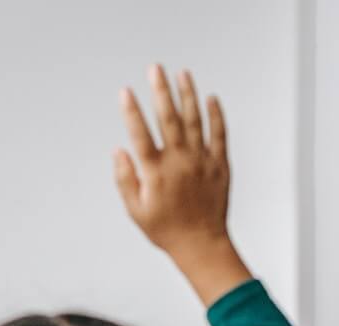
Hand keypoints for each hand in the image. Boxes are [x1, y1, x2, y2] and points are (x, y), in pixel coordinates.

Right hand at [115, 66, 250, 304]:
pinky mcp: (219, 163)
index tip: (125, 93)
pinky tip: (210, 98)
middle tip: (155, 69)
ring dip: (188, 94)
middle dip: (160, 91)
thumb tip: (119, 152)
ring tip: (182, 74)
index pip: (141, 136)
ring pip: (195, 120)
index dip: (132, 113)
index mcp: (155, 173)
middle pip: (169, 119)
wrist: (201, 243)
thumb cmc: (165, 230)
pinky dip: (215, 114)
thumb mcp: (136, 211)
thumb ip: (125, 180)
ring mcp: (201, 160)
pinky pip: (219, 133)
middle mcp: (179, 162)